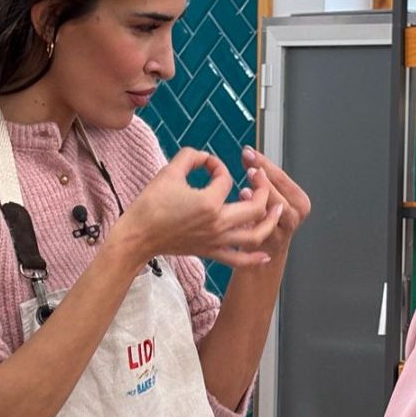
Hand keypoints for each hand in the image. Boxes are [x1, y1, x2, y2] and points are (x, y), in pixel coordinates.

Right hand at [116, 148, 283, 268]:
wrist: (137, 237)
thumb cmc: (150, 205)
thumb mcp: (168, 172)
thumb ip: (191, 156)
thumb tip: (207, 157)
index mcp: (208, 203)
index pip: (226, 179)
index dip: (219, 167)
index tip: (208, 164)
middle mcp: (217, 224)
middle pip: (255, 207)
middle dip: (263, 189)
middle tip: (262, 178)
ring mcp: (215, 241)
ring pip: (254, 235)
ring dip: (270, 221)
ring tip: (278, 209)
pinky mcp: (210, 252)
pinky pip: (238, 259)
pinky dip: (254, 258)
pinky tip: (265, 254)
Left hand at [237, 146, 310, 261]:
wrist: (264, 257)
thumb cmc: (265, 221)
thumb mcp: (269, 197)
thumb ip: (261, 177)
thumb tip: (248, 154)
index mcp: (298, 200)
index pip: (282, 177)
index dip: (265, 164)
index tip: (249, 153)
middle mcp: (295, 215)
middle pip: (282, 194)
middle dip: (264, 180)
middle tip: (251, 169)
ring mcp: (284, 231)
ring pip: (276, 214)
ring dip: (262, 201)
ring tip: (246, 191)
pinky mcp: (270, 245)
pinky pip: (263, 232)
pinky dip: (252, 221)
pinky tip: (242, 213)